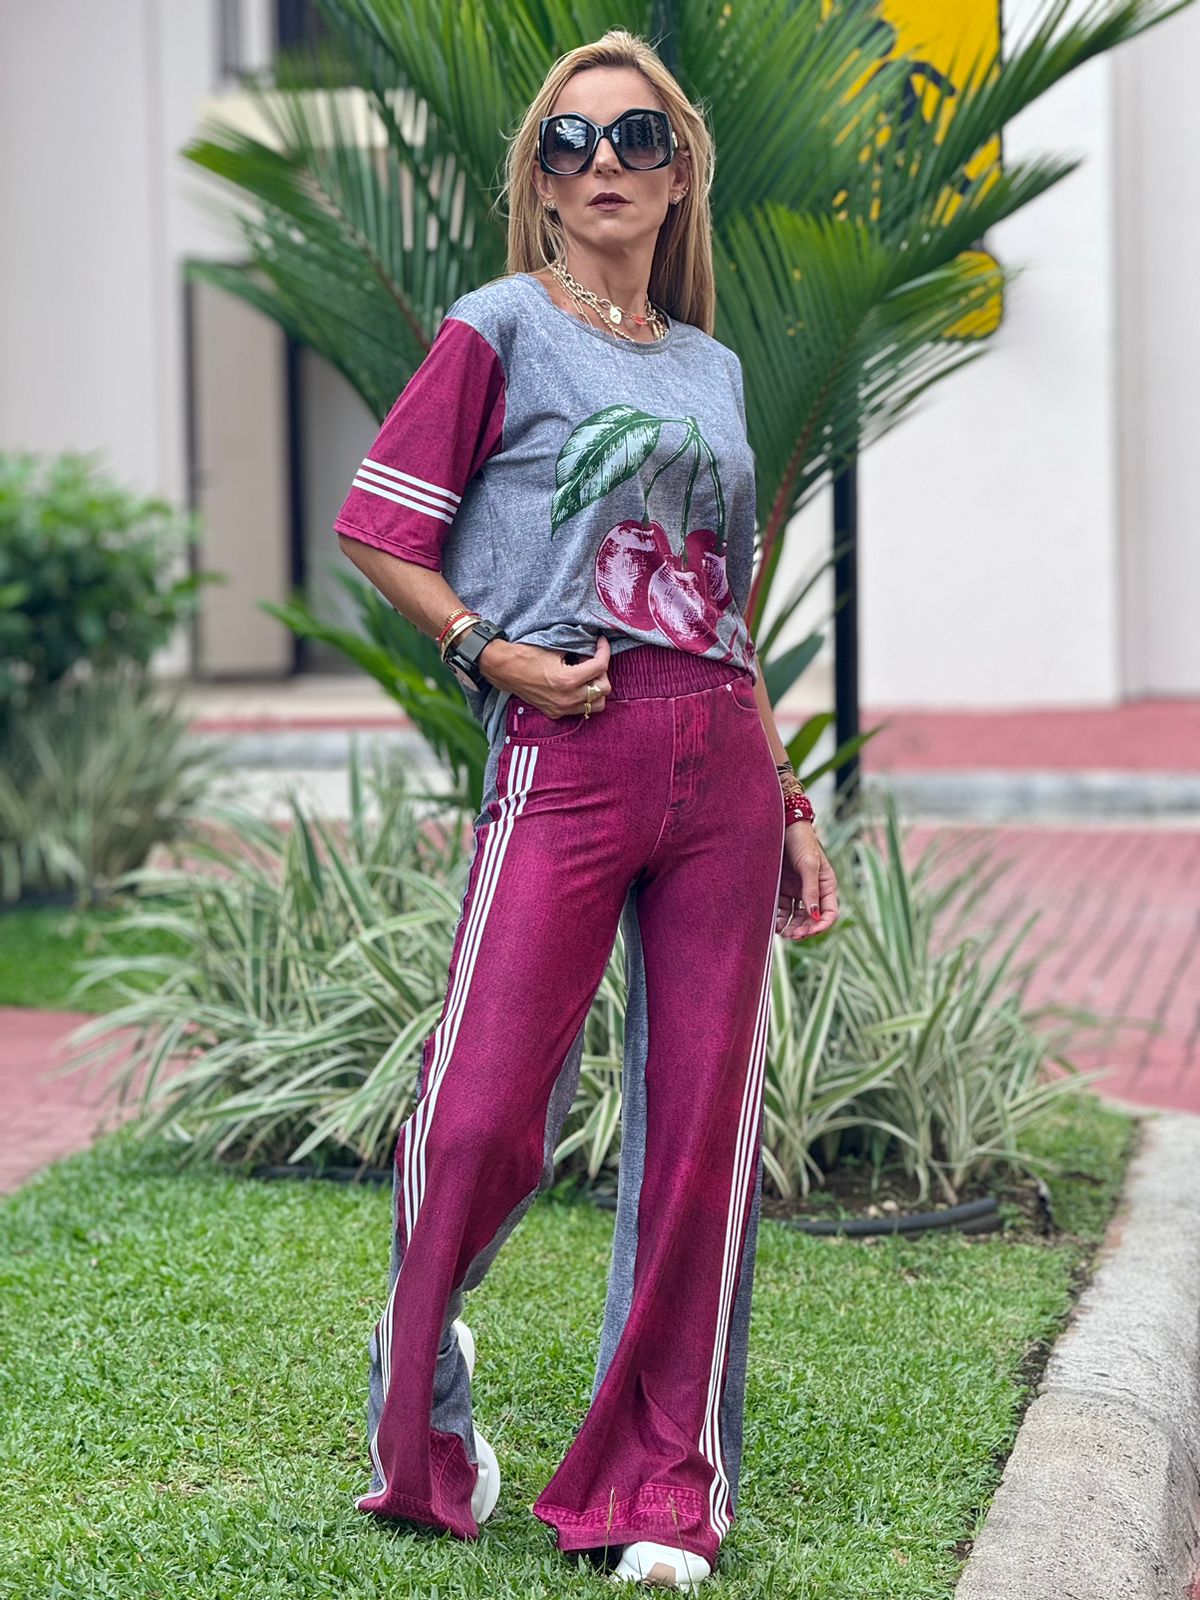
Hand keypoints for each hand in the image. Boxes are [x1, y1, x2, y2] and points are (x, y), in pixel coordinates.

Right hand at [480, 633, 611, 717]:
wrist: (505, 669)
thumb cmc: (527, 654)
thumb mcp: (556, 647)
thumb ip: (579, 649)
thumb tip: (595, 647)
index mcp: (567, 680)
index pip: (600, 666)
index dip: (604, 651)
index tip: (601, 642)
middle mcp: (566, 699)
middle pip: (604, 689)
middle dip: (601, 672)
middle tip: (590, 659)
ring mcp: (561, 708)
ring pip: (596, 704)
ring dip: (595, 688)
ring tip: (585, 674)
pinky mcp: (555, 713)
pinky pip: (580, 708)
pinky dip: (584, 696)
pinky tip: (575, 683)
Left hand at [775, 821, 838, 939]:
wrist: (780, 825)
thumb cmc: (800, 840)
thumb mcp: (809, 864)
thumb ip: (811, 889)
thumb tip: (813, 915)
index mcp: (826, 885)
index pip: (830, 912)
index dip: (822, 925)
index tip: (811, 931)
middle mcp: (813, 890)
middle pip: (812, 918)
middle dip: (805, 929)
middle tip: (793, 935)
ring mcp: (797, 891)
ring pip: (797, 917)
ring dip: (792, 928)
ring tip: (784, 933)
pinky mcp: (782, 890)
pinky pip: (783, 910)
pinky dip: (780, 919)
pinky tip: (775, 925)